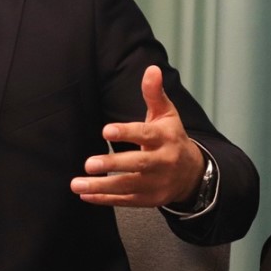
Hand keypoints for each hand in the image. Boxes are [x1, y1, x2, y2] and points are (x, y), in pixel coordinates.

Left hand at [70, 65, 204, 206]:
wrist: (193, 173)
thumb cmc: (171, 137)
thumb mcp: (166, 115)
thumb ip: (154, 94)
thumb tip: (151, 69)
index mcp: (165, 138)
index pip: (145, 134)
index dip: (127, 132)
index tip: (106, 130)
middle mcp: (163, 162)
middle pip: (137, 165)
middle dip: (113, 164)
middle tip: (88, 163)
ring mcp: (157, 183)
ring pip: (128, 186)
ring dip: (101, 186)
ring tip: (77, 184)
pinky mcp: (149, 199)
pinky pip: (126, 201)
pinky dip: (105, 199)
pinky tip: (85, 195)